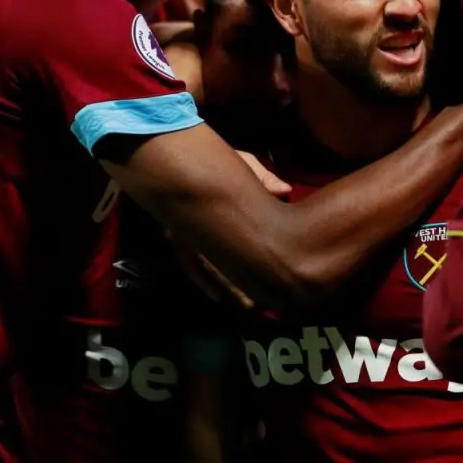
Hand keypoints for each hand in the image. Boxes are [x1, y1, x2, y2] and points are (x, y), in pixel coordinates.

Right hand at [167, 151, 287, 307]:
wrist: (177, 156)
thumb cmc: (213, 160)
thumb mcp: (239, 161)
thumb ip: (261, 177)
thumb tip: (285, 190)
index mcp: (211, 203)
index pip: (231, 234)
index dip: (249, 256)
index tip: (269, 274)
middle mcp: (192, 223)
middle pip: (216, 260)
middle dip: (237, 283)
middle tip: (257, 303)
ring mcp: (182, 232)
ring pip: (205, 268)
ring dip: (225, 288)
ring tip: (247, 305)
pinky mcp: (178, 238)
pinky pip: (190, 265)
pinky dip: (204, 283)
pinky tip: (217, 297)